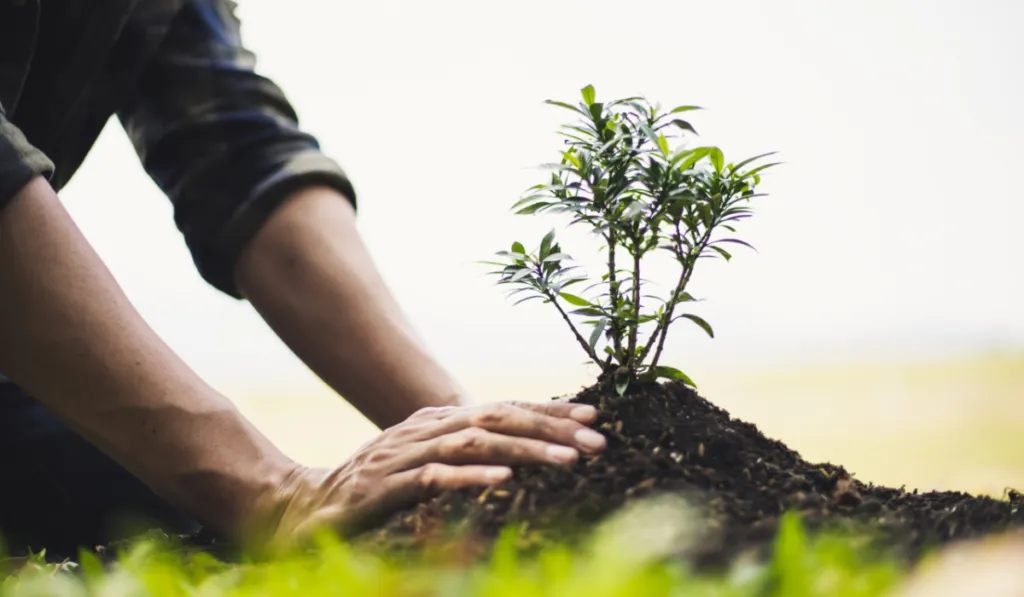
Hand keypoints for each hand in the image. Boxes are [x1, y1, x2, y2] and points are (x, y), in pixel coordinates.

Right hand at [253, 400, 605, 550]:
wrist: (304, 506)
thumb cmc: (371, 487)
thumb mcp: (421, 461)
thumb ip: (461, 450)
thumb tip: (513, 448)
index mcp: (438, 423)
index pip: (502, 409)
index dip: (548, 411)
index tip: (593, 418)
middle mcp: (425, 430)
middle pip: (497, 418)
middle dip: (551, 426)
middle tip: (596, 440)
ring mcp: (405, 455)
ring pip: (474, 443)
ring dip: (525, 449)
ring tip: (568, 460)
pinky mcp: (386, 487)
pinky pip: (434, 478)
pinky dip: (470, 476)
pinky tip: (503, 479)